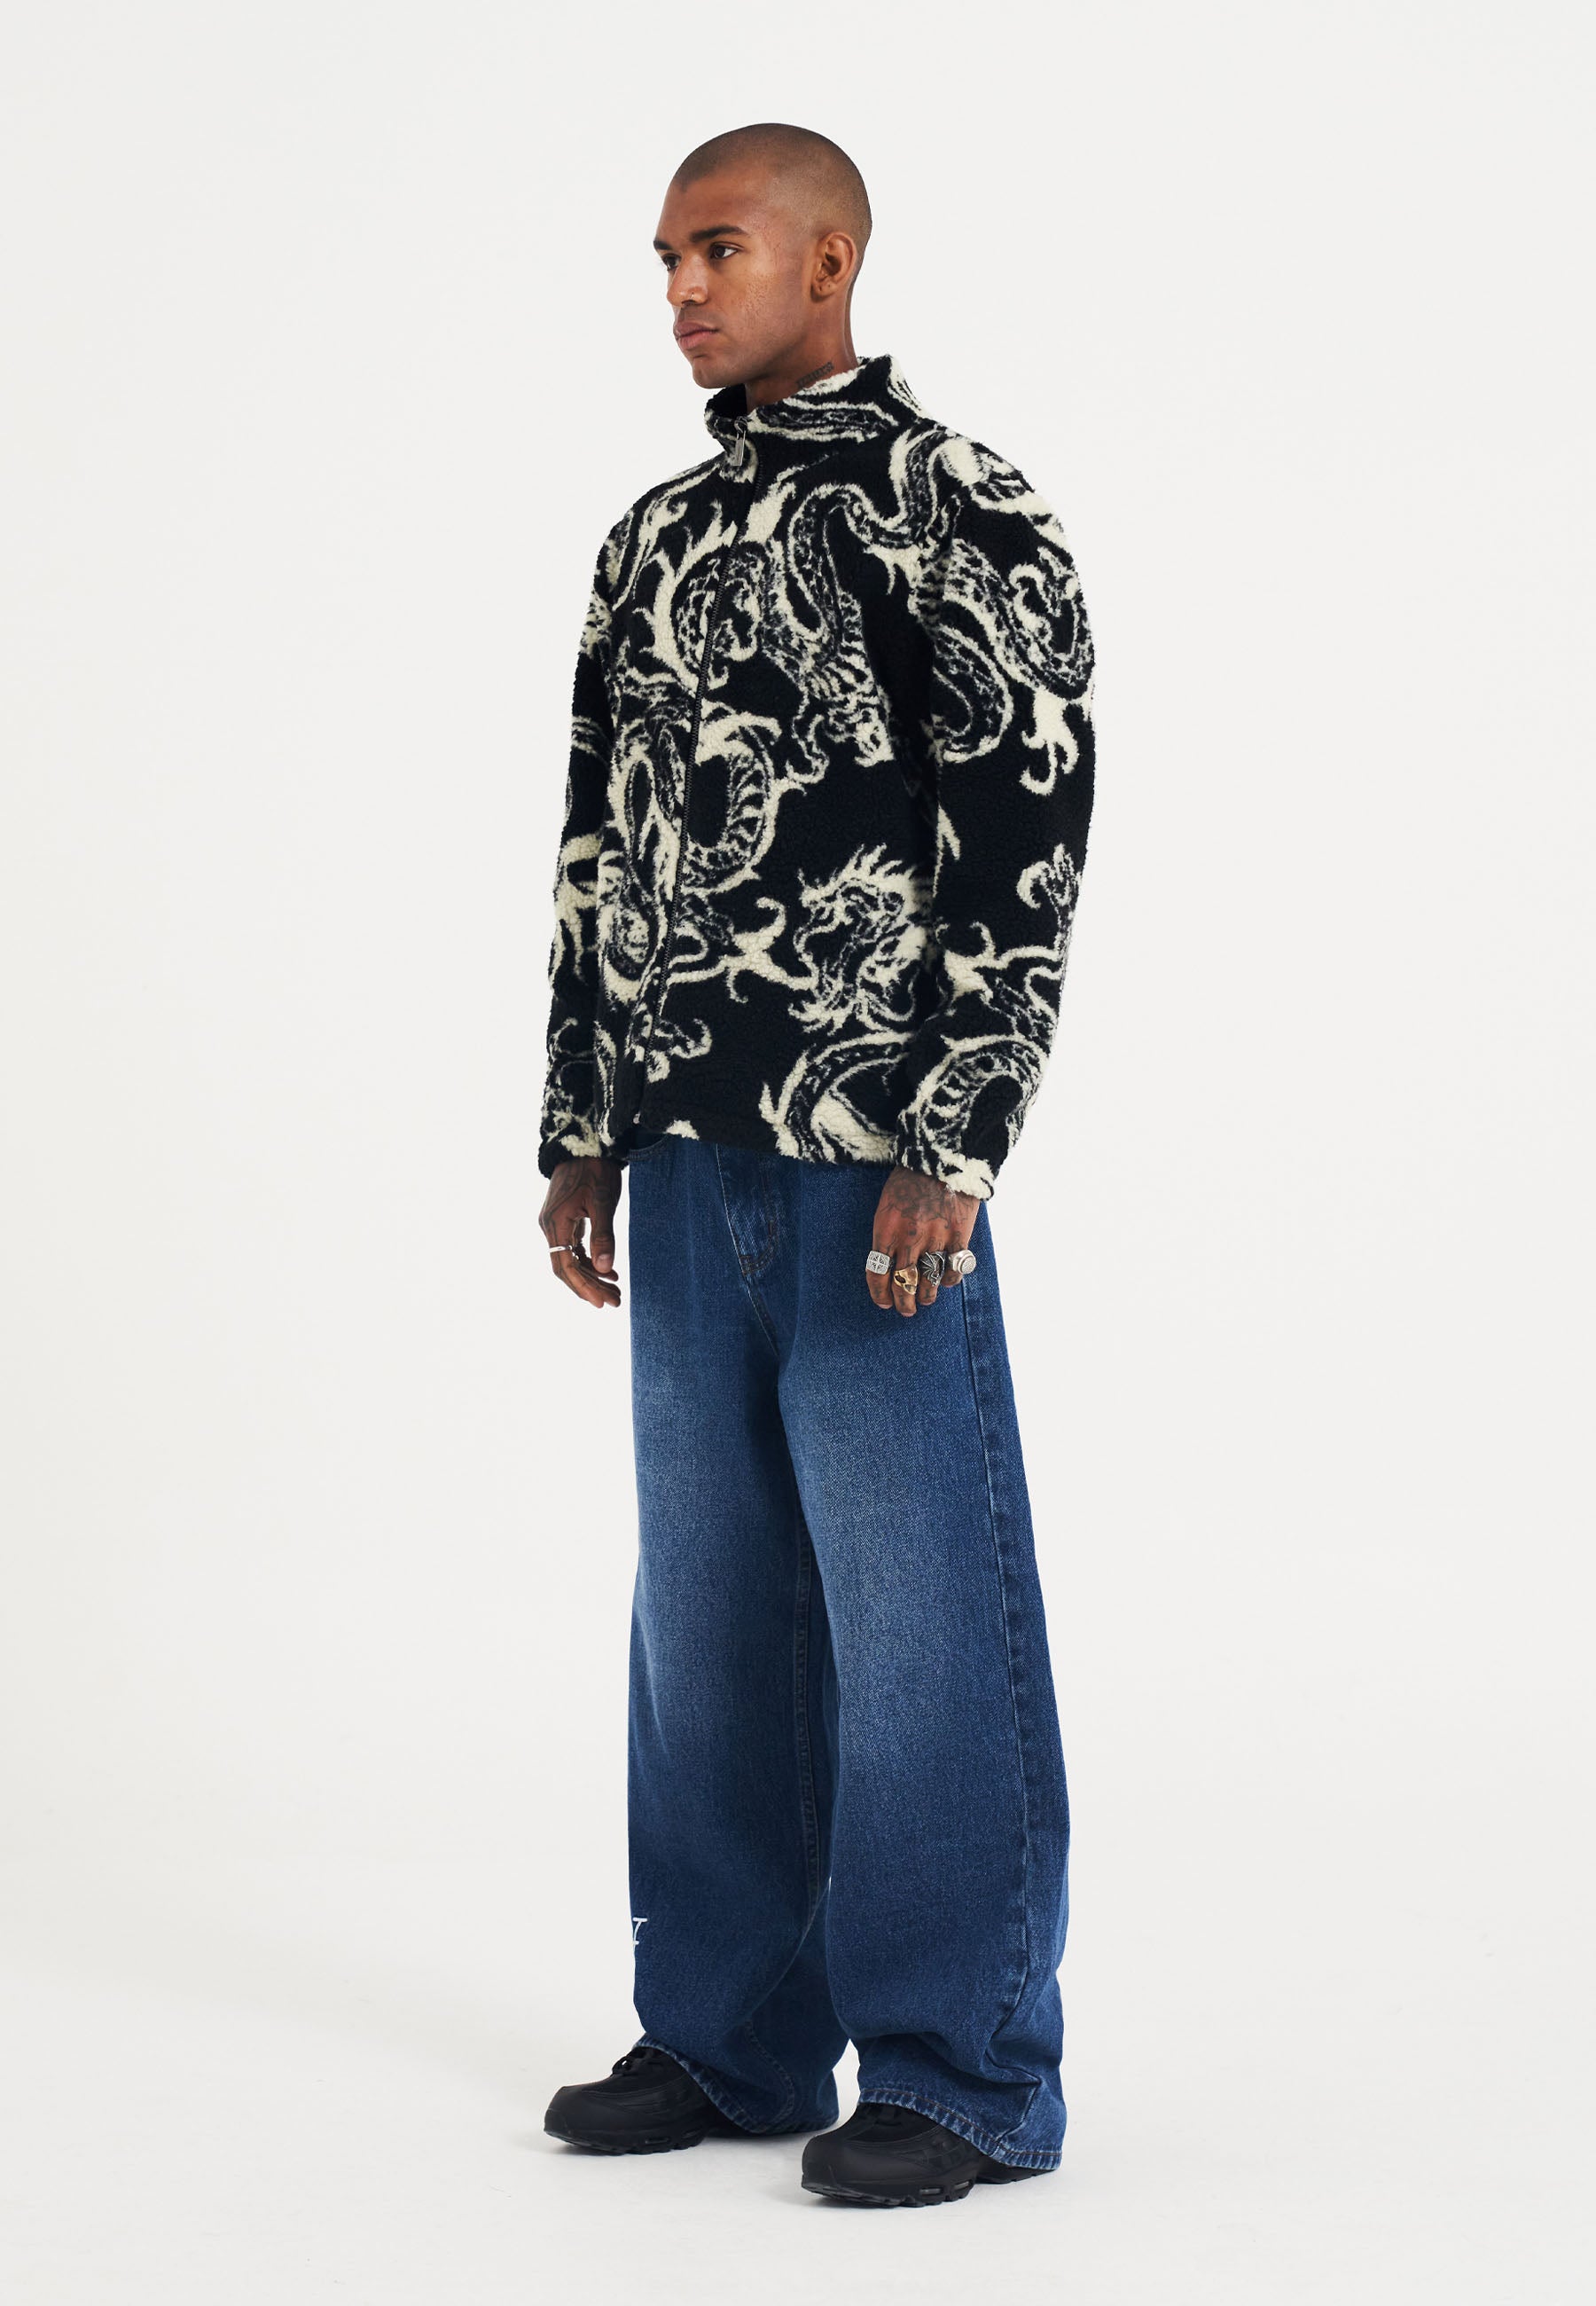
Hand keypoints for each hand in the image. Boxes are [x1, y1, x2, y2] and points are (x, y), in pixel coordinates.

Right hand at [540, 1155, 622, 1309]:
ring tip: (615, 1290)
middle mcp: (549, 1226)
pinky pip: (573, 1248)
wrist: (586, 1143)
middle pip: (566, 1267)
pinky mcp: (563, 1219)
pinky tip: (609, 1271)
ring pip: (570, 1259)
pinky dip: (589, 1261)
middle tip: (615, 1302)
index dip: (584, 1287)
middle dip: (590, 1287)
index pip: (566, 1266)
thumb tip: (605, 1269)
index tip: (603, 1303)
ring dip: (591, 1276)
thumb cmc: (596, 1169)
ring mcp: (555, 1223)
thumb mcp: (604, 1201)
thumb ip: (604, 1235)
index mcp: (555, 1223)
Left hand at [868, 1165, 977, 1316]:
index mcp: (885, 1229)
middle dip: (902, 1301)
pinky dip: (949, 1280)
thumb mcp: (887, 1205)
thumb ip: (887, 1234)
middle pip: (903, 1283)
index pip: (877, 1273)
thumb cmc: (909, 1179)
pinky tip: (945, 1282)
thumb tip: (890, 1263)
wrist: (941, 1157)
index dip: (879, 1293)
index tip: (883, 1303)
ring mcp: (935, 1238)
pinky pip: (954, 1268)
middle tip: (905, 1310)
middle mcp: (909, 1238)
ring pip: (928, 1281)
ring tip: (924, 1301)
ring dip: (925, 1296)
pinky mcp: (959, 1235)